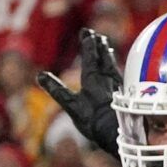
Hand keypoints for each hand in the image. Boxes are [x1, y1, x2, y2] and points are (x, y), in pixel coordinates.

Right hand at [37, 29, 122, 154]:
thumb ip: (56, 90)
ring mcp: (118, 88)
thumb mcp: (71, 105)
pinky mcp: (126, 97)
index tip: (88, 32)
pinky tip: (118, 73)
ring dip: (109, 57)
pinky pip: (121, 78)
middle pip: (104, 59)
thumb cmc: (94, 121)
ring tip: (108, 49)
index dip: (88, 44)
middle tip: (98, 36)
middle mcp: (107, 80)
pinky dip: (116, 71)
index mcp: (93, 79)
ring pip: (113, 67)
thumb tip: (40, 76)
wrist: (119, 134)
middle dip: (100, 46)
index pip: (90, 57)